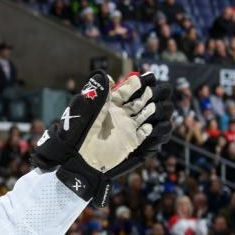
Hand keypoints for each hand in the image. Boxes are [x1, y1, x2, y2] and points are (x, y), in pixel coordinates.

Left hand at [32, 70, 172, 206]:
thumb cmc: (81, 132)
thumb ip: (100, 94)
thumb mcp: (90, 110)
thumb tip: (107, 76)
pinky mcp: (130, 142)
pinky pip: (144, 134)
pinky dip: (149, 130)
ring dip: (149, 110)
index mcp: (109, 107)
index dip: (133, 85)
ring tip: (153, 105)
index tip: (140, 78)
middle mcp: (119, 116)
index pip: (124, 92)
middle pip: (137, 102)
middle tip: (152, 89)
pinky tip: (150, 125)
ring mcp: (126, 129)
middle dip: (146, 95)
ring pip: (143, 116)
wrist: (82, 158)